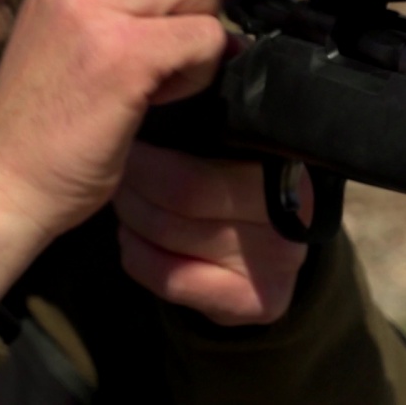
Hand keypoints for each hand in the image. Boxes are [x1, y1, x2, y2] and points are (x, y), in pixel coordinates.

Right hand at [0, 0, 244, 294]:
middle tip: (194, 18)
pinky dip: (200, 72)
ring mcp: (95, 4)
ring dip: (208, 26)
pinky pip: (208, 36)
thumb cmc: (48, 107)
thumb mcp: (71, 14)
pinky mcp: (120, 54)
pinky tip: (160, 94)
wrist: (5, 180)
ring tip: (168, 63)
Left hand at [113, 142, 309, 326]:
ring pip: (172, 233)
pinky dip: (138, 257)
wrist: (264, 262)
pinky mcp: (258, 299)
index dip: (151, 154)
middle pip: (183, 193)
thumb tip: (144, 106)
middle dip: (135, 181)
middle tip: (116, 173)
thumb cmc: (234, 191)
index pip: (200, 155)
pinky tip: (131, 241)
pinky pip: (175, 278)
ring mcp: (277, 260)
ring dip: (131, 216)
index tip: (126, 145)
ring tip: (121, 201)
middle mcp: (290, 211)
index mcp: (284, 161)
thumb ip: (199, 130)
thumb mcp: (227, 151)